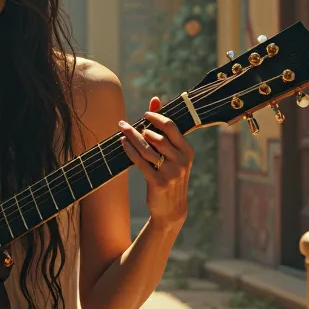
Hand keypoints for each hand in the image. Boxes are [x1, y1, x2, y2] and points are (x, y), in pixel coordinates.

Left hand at [118, 96, 193, 229]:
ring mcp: (171, 172)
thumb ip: (164, 129)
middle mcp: (182, 160)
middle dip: (138, 128)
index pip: (171, 127)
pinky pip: (140, 162)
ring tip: (121, 131)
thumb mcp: (172, 154)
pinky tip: (123, 144)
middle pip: (156, 136)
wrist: (171, 208)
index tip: (143, 115)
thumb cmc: (170, 175)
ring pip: (147, 148)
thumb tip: (155, 100)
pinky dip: (130, 150)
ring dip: (131, 137)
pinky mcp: (158, 182)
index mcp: (187, 151)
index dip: (155, 118)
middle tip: (124, 124)